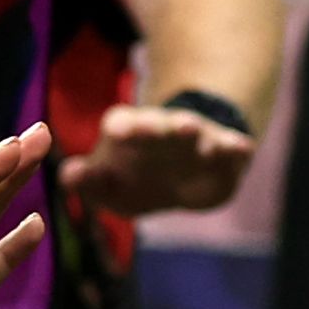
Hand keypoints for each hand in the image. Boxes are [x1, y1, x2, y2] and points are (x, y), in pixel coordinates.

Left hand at [63, 99, 254, 216]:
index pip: (120, 122)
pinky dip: (235, 146)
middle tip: (151, 125)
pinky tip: (240, 147)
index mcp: (128, 132)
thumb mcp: (108, 187)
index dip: (120, 127)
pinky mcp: (227, 153)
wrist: (184, 178)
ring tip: (189, 128)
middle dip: (154, 124)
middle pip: (156, 122)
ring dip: (188, 128)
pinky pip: (233, 147)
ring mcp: (197, 137)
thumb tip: (68, 175)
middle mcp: (161, 128)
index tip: (118, 132)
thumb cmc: (133, 181)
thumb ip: (87, 182)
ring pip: (192, 129)